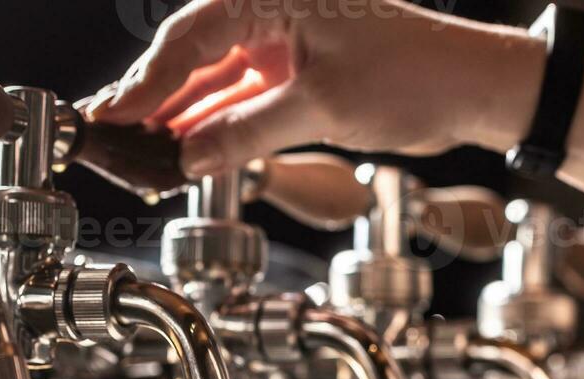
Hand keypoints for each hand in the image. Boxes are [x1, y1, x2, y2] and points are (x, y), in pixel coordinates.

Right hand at [84, 0, 541, 177]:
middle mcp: (273, 11)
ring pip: (215, 81)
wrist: (474, 90)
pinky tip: (184, 151)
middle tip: (108, 135)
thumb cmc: (416, 77)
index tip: (113, 117)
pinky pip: (243, 99)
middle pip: (193, 54)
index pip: (191, 36)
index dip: (147, 81)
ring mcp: (285, 44)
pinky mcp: (299, 74)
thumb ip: (249, 133)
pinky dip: (216, 126)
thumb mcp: (323, 108)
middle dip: (153, 97)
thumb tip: (189, 158)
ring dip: (180, 117)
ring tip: (137, 151)